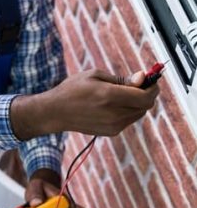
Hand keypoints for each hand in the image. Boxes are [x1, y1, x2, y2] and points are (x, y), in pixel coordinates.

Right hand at [11, 69, 159, 139]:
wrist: (55, 112)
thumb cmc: (72, 90)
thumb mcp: (94, 75)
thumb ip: (121, 79)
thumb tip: (141, 78)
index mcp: (110, 96)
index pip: (145, 96)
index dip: (152, 87)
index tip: (150, 79)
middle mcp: (114, 113)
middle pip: (146, 105)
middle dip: (146, 94)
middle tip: (137, 84)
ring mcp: (113, 125)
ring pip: (139, 113)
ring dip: (137, 103)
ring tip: (120, 94)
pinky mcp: (111, 132)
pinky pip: (129, 120)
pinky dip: (127, 111)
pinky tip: (112, 105)